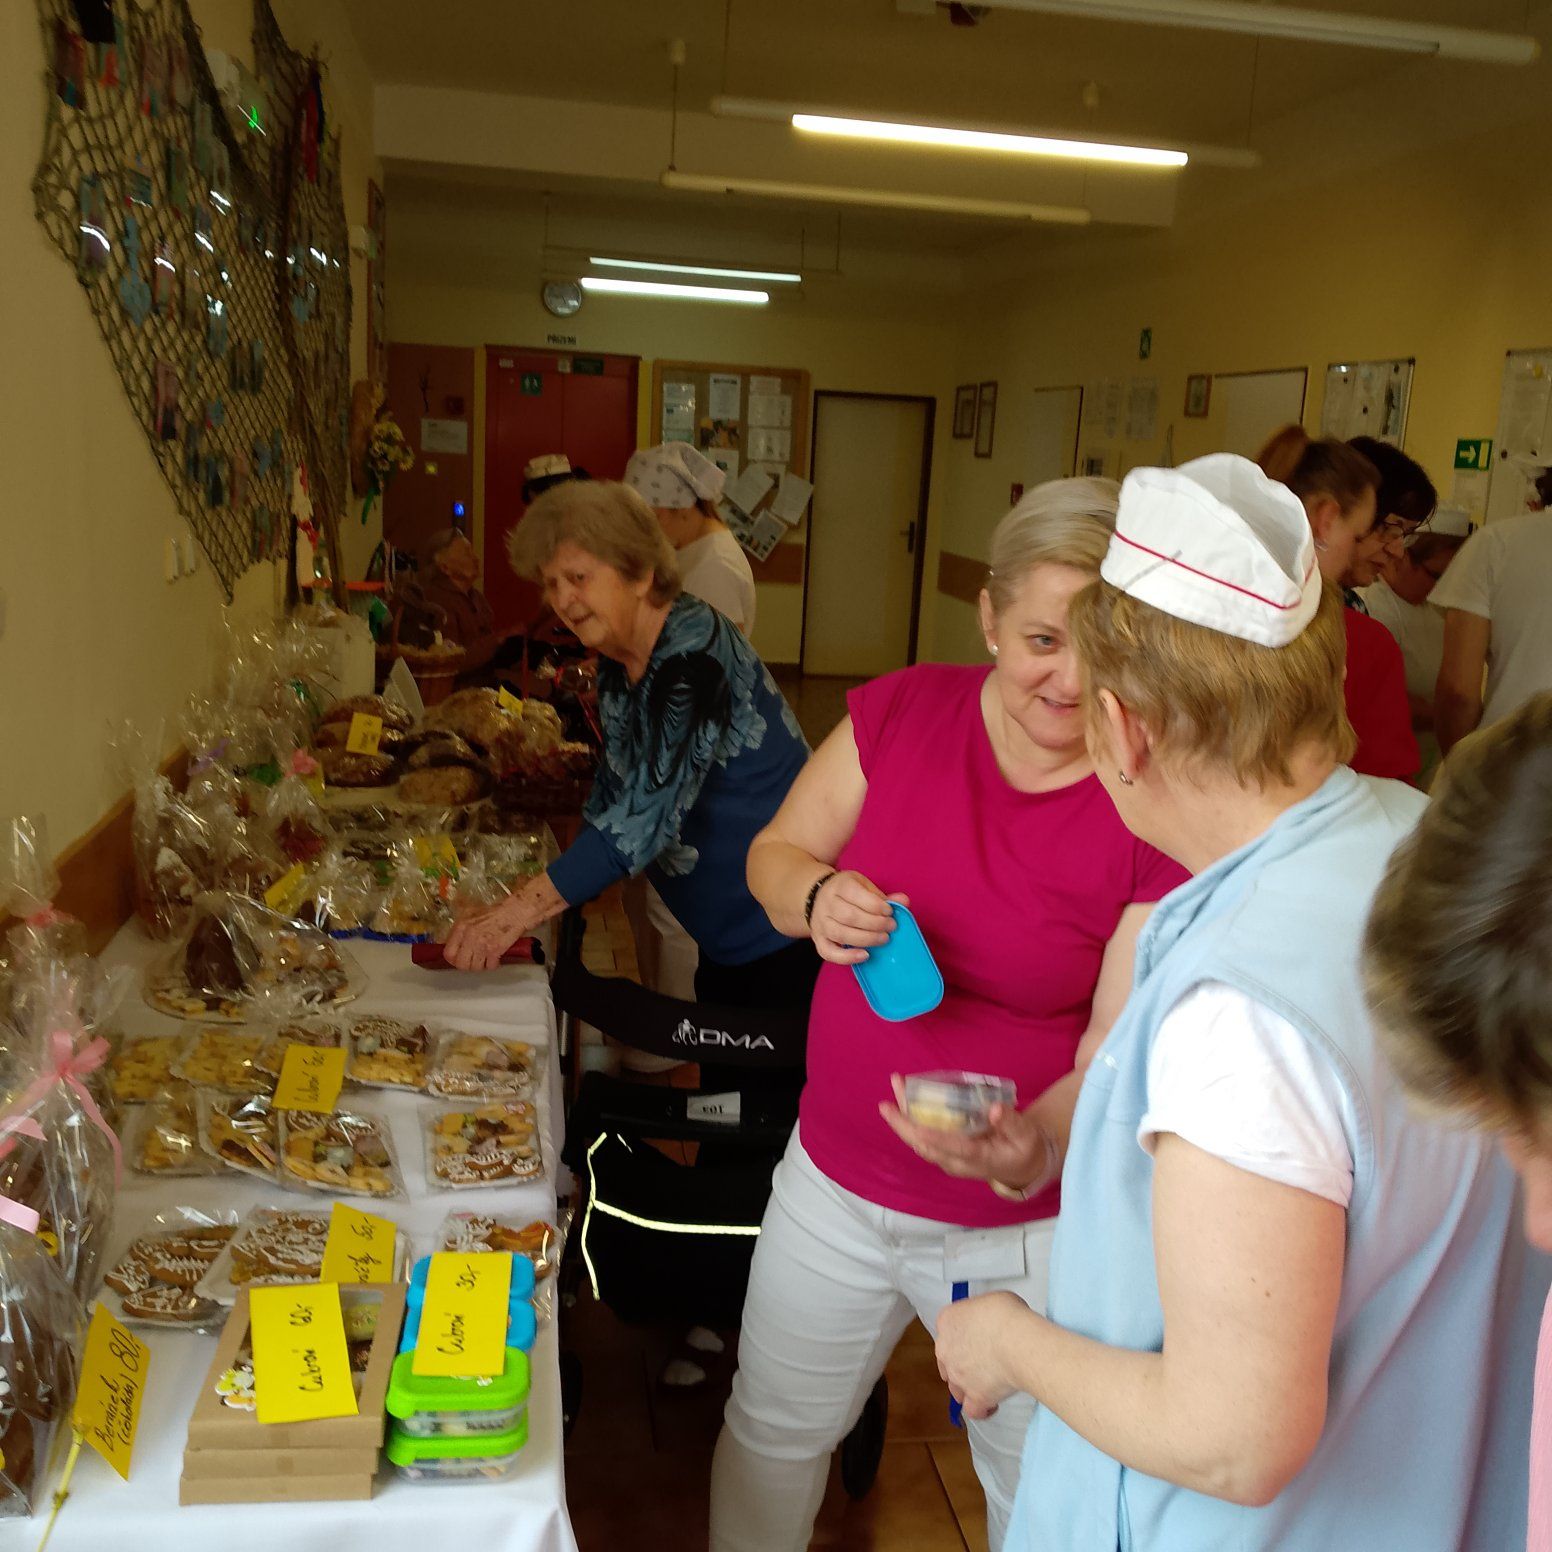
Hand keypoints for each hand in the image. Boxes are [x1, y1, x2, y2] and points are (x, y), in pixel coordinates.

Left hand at [443, 892, 528, 970]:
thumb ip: (461, 929)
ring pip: (475, 967)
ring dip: (481, 966)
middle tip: (474, 962)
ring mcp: (481, 944)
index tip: (458, 960)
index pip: (448, 952)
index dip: (454, 960)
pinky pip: (490, 966)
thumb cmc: (496, 912)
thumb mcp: (472, 914)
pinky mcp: (494, 950)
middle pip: (461, 964)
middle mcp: (469, 936)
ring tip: (486, 959)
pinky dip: (493, 965)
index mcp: (461, 926)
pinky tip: (496, 958)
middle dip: (468, 965)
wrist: (515, 912)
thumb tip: (455, 943)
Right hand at [808, 871, 907, 965]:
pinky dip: (846, 957)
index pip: (856, 895)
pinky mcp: (818, 939)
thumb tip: (904, 901)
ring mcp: (820, 923)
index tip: (890, 912)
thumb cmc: (847, 892)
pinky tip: (865, 955)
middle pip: (850, 917)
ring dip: (866, 939)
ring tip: (884, 939)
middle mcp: (826, 904)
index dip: (876, 906)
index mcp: (840, 886)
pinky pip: (829, 952)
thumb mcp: (864, 886)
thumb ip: (882, 896)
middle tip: (891, 927)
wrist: (817, 895)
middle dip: (875, 924)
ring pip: (841, 934)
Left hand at [880, 1076, 1057, 1190]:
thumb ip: (1011, 1123)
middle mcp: (957, 1161)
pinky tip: (907, 1094)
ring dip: (903, 1115)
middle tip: (886, 1103)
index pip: (951, 1149)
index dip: (932, 1137)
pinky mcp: (944, 1149)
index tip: (915, 1125)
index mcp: (978, 1159)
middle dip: (903, 1124)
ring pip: (919, 1139)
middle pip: (924, 1146)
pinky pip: (923, 1134)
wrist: (1020, 1166)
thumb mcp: (1025, 1136)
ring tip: (897, 1084)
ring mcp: (948, 1157)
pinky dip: (911, 1115)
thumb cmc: (1023, 1148)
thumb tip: (994, 1109)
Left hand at [936, 1291, 1037, 1420]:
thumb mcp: (993, 1300)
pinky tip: (991, 1404)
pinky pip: (972, 1409)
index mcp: (947, 1320)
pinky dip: (981, 1409)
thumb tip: (993, 1320)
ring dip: (967, 1386)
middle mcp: (946, 1349)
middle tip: (984, 1359)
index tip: (978, 1335)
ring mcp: (958, 1375)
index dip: (964, 1333)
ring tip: (987, 1382)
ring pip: (955, 1387)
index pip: (948, 1328)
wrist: (1016, 1342)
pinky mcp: (974, 1396)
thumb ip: (984, 1314)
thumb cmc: (1008, 1316)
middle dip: (962, 1362)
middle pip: (947, 1359)